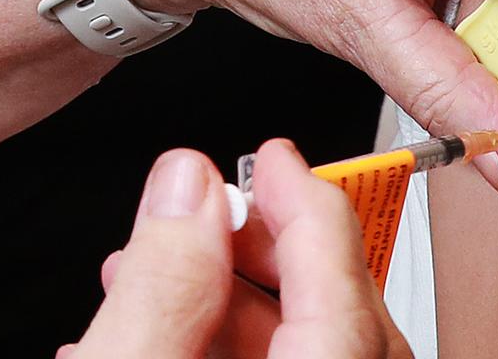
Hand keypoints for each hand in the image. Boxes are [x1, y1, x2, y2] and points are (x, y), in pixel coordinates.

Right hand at [61, 141, 409, 358]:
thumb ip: (163, 286)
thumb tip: (189, 185)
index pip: (343, 277)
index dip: (304, 199)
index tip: (276, 158)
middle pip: (340, 311)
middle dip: (267, 249)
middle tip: (212, 211)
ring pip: (312, 349)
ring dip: (234, 303)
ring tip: (154, 274)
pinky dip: (231, 350)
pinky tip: (160, 334)